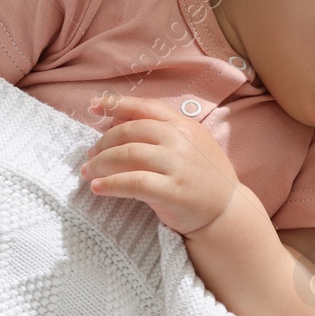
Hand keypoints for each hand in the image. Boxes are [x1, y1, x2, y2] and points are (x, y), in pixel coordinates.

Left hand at [81, 93, 242, 235]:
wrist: (226, 210)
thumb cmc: (203, 177)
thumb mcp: (190, 144)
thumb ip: (162, 131)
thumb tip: (117, 122)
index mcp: (184, 125)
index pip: (146, 107)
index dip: (116, 104)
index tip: (94, 107)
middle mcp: (181, 140)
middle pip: (130, 131)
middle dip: (103, 142)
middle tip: (90, 156)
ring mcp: (178, 165)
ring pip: (127, 155)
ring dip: (100, 163)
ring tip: (88, 172)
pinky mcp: (172, 191)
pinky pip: (133, 183)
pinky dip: (110, 184)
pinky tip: (98, 188)